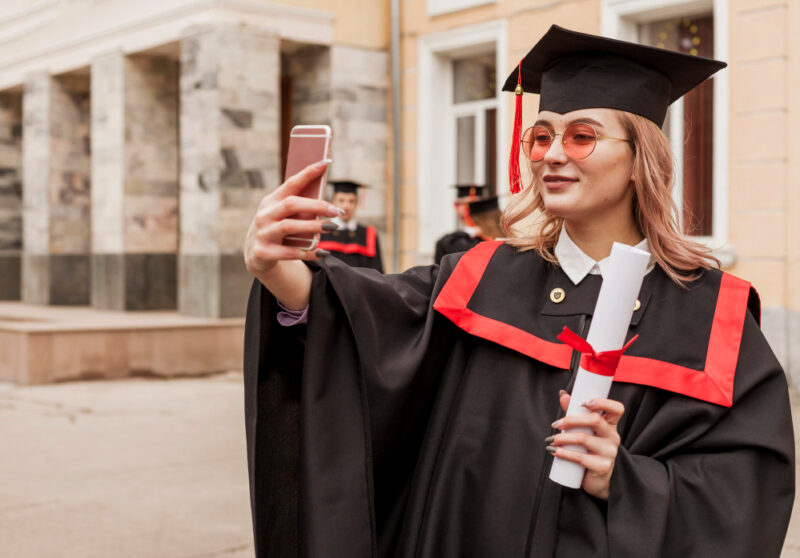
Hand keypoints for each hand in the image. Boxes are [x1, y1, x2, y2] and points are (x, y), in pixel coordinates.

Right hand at [244, 159, 340, 275]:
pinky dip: (307, 252)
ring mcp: (262, 233)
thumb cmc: (278, 230)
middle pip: (292, 204)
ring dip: (314, 227)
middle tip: (337, 212)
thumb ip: (301, 209)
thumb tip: (328, 205)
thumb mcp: (284, 216)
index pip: (291, 183)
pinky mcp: (263, 252)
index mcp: (271, 201)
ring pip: (289, 226)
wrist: (257, 256)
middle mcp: (264, 214)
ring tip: (333, 228)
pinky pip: (289, 252)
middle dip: (317, 206)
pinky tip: (322, 252)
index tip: (326, 163)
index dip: (308, 173)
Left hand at [546, 390, 624, 499]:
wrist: (598, 480)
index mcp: (610, 425)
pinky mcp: (602, 467)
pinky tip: (554, 451)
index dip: (602, 402)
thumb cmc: (589, 450)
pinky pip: (580, 458)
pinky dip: (563, 453)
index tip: (583, 402)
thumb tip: (562, 394)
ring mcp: (609, 452)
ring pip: (584, 439)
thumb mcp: (585, 431)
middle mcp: (613, 437)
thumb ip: (575, 412)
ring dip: (562, 438)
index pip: (617, 409)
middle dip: (571, 419)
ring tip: (550, 440)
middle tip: (555, 424)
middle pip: (595, 420)